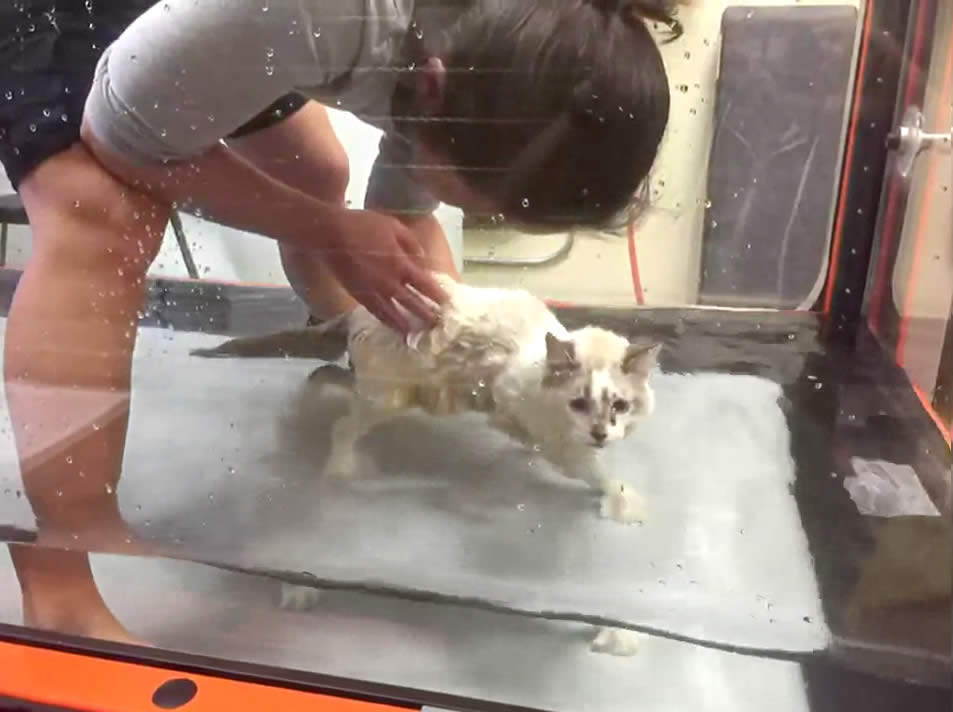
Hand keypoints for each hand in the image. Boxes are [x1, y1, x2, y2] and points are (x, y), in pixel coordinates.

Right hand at [321, 210, 447, 332]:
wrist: (330, 234)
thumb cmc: (363, 225)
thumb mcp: (393, 226)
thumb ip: (411, 243)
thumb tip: (422, 260)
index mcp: (401, 264)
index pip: (426, 285)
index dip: (438, 296)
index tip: (448, 305)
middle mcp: (390, 282)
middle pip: (414, 303)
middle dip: (427, 315)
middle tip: (438, 325)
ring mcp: (374, 292)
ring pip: (396, 313)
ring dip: (409, 324)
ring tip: (419, 334)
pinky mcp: (360, 296)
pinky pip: (377, 313)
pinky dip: (388, 322)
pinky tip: (395, 329)